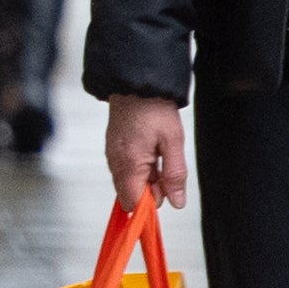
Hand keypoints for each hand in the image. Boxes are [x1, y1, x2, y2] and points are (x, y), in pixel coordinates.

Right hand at [103, 94, 189, 210]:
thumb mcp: (173, 142)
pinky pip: (124, 168)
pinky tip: (151, 152)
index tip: (166, 195)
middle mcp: (115, 162)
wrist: (137, 82)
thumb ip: (174, 175)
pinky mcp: (113, 147)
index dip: (151, 205)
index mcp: (129, 164)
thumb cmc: (153, 107)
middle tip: (167, 169)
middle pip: (129, 194)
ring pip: (127, 181)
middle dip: (150, 190)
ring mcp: (112, 154)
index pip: (133, 203)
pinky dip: (139, 167)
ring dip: (146, 178)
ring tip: (160, 155)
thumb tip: (176, 202)